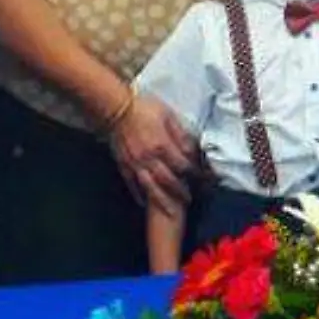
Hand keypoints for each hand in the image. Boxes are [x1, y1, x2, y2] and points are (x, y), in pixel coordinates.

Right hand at [109, 95, 195, 217]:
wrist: (116, 108)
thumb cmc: (144, 108)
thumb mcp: (167, 115)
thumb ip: (180, 133)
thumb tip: (191, 149)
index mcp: (162, 145)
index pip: (182, 165)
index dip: (194, 174)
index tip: (203, 180)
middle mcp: (149, 158)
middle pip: (168, 180)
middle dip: (181, 192)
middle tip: (190, 200)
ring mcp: (135, 163)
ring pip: (150, 187)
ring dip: (162, 200)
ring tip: (171, 211)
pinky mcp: (123, 164)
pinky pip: (131, 184)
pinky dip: (138, 195)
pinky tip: (144, 204)